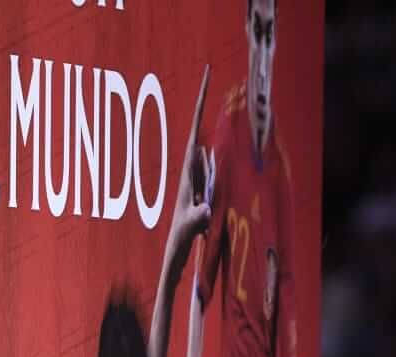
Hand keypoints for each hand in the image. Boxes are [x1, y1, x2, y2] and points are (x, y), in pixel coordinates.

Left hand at [164, 66, 213, 264]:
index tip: (206, 80)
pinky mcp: (200, 182)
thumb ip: (198, 218)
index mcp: (187, 170)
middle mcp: (190, 166)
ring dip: (207, 117)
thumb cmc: (181, 236)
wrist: (176, 246)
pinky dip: (216, 142)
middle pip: (198, 126)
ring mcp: (195, 173)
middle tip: (209, 71)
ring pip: (204, 139)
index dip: (200, 106)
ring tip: (212, 91)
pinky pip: (210, 157)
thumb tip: (207, 210)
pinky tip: (219, 134)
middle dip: (202, 100)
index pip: (195, 131)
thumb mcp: (191, 228)